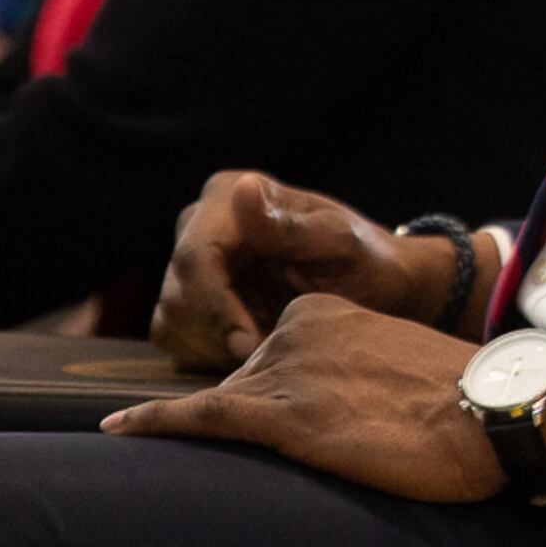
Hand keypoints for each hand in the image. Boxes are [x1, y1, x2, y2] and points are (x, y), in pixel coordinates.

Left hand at [104, 290, 503, 501]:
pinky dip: (152, 422)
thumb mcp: (402, 366)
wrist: (493, 413)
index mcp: (331, 309)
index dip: (276, 395)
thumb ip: (359, 371)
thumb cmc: (467, 402)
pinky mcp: (278, 414)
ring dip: (201, 431)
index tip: (290, 420)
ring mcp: (286, 368)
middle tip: (285, 454)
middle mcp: (299, 327)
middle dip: (246, 417)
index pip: (272, 354)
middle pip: (245, 379)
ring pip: (224, 403)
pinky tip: (116, 430)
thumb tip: (352, 406)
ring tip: (199, 457)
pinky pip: (198, 416)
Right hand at [149, 169, 458, 370]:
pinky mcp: (189, 304)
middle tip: (266, 356)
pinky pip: (178, 342)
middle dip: (220, 336)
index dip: (216, 307)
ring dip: (216, 351)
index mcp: (228, 196)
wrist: (375, 288)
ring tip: (268, 352)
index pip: (196, 257)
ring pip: (170, 324)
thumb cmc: (365, 260)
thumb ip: (288, 226)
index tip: (251, 343)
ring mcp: (188, 267)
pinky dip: (213, 357)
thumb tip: (242, 188)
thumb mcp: (339, 241)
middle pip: (178, 296)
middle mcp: (198, 226)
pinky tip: (255, 354)